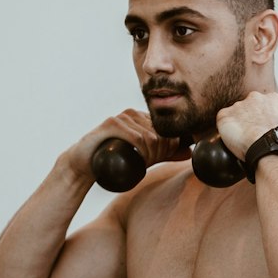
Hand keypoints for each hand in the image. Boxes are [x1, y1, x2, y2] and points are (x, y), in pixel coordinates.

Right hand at [65, 109, 190, 181]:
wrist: (86, 163)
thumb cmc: (117, 160)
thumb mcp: (147, 157)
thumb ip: (167, 153)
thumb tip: (190, 152)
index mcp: (143, 119)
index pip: (168, 134)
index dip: (167, 151)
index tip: (156, 161)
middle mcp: (133, 114)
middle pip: (161, 136)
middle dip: (158, 154)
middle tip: (146, 163)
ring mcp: (122, 117)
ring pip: (151, 138)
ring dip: (150, 155)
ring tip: (140, 162)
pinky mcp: (112, 123)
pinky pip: (137, 137)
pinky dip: (141, 150)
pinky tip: (136, 158)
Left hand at [216, 91, 277, 160]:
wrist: (270, 151)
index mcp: (273, 99)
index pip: (264, 106)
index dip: (264, 120)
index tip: (265, 131)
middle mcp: (255, 97)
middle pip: (248, 108)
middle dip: (250, 120)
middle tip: (254, 137)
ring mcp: (239, 105)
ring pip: (235, 115)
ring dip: (238, 127)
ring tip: (244, 143)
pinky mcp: (225, 116)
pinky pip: (222, 122)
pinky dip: (225, 132)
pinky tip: (233, 142)